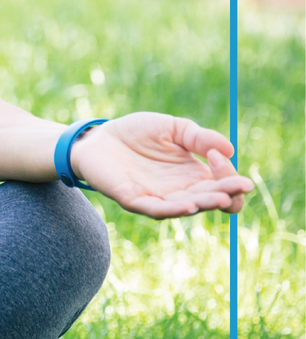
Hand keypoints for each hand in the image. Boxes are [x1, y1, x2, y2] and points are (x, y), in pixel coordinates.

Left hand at [69, 113, 253, 218]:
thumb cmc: (136, 133)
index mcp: (193, 175)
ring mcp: (156, 197)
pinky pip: (155, 210)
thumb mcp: (173, 128)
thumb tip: (230, 149)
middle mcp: (179, 191)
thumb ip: (199, 137)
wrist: (99, 136)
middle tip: (239, 186)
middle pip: (209, 200)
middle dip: (226, 193)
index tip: (219, 156)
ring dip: (204, 204)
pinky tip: (188, 206)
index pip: (221, 185)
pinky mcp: (133, 199)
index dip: (228, 175)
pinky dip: (172, 209)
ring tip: (220, 198)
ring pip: (185, 207)